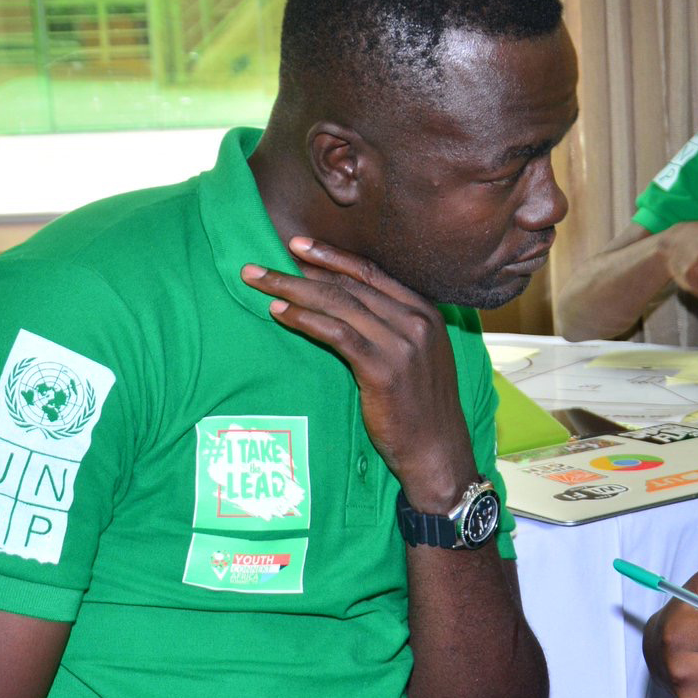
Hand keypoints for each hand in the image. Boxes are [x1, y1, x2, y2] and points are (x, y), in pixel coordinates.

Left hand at [243, 238, 475, 508]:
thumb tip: (347, 303)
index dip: (332, 256)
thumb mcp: (418, 356)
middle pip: (350, 285)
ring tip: (260, 283)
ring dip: (293, 290)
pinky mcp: (383, 369)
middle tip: (262, 263)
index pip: (372, 273)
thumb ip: (393, 327)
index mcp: (426, 312)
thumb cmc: (422, 408)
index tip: (299, 246)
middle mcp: (417, 321)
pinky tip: (280, 313)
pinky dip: (304, 320)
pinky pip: (337, 334)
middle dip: (302, 269)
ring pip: (339, 304)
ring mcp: (402, 344)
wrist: (438, 450)